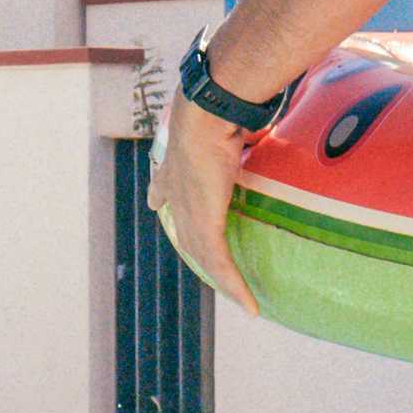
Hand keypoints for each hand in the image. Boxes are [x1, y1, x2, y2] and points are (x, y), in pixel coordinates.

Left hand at [152, 110, 255, 308]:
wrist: (206, 114)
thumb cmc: (217, 106)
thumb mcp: (221, 117)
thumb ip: (233, 122)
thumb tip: (254, 111)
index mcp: (173, 166)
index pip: (162, 191)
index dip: (163, 199)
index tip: (159, 204)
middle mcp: (175, 193)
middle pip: (184, 233)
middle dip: (198, 252)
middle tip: (216, 270)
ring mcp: (188, 213)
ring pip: (205, 256)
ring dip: (224, 279)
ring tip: (239, 296)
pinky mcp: (205, 226)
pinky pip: (221, 264)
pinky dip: (236, 286)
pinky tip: (249, 305)